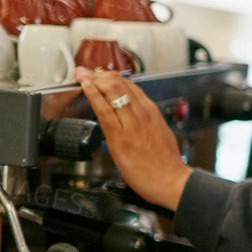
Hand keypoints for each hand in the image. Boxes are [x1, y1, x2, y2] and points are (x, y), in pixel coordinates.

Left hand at [74, 67, 192, 210]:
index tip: (98, 75)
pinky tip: (84, 86)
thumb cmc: (165, 163)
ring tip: (80, 74)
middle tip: (84, 71)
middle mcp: (143, 113)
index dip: (111, 77)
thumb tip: (133, 118)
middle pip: (119, 83)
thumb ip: (146, 123)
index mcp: (152, 112)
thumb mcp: (159, 134)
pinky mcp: (120, 136)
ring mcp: (132, 123)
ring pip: (112, 90)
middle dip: (98, 73)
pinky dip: (93, 94)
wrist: (171, 180)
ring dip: (92, 79)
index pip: (130, 85)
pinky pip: (104, 109)